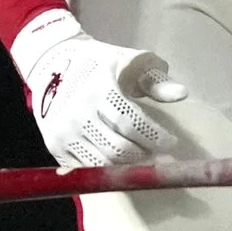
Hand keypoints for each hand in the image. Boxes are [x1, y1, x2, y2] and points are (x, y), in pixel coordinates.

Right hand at [11, 9, 188, 167]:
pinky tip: (118, 159)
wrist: (50, 63)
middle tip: (156, 150)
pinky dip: (106, 168)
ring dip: (128, 164)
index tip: (171, 141)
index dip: (155, 137)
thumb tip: (181, 94)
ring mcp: (64, 132)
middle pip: (120, 147)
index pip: (132, 122)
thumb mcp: (129, 62)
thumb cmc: (98, 63)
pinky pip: (87, 167)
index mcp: (99, 89)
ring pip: (104, 162)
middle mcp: (78, 113)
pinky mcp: (55, 146)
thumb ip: (156, 80)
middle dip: (144, 153)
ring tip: (140, 154)